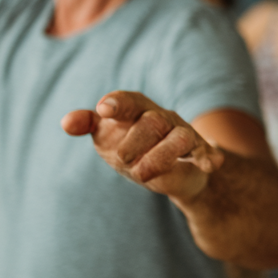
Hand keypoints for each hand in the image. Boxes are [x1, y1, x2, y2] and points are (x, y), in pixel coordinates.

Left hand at [61, 90, 223, 201]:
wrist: (167, 169)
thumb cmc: (131, 145)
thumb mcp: (107, 136)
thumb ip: (87, 125)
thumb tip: (67, 123)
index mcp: (136, 109)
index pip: (128, 101)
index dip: (117, 104)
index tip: (103, 110)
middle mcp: (161, 117)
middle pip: (153, 121)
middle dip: (135, 144)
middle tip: (122, 161)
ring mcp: (182, 133)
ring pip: (180, 138)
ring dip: (161, 159)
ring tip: (143, 176)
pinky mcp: (199, 152)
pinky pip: (205, 153)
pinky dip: (208, 157)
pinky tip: (210, 164)